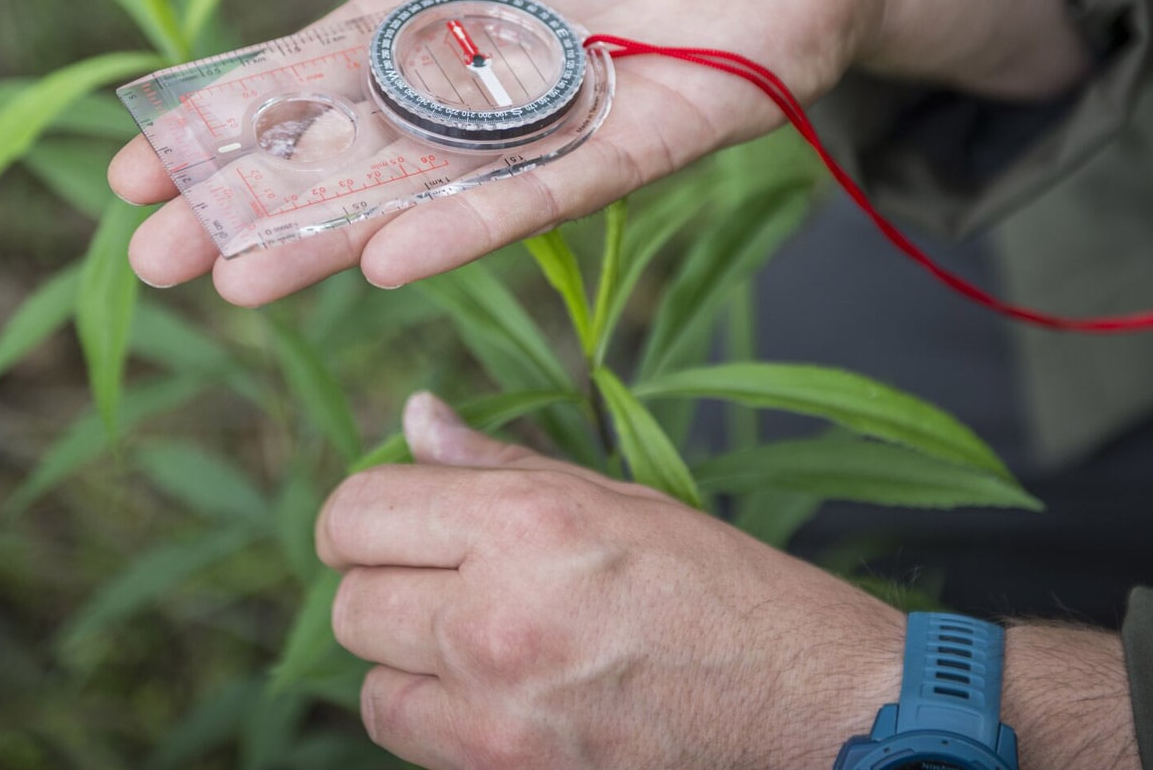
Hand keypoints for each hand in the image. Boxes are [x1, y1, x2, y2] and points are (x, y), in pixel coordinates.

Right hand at [108, 0, 889, 302]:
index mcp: (433, 7)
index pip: (306, 72)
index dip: (226, 116)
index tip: (138, 166)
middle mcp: (478, 81)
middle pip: (349, 150)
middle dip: (256, 203)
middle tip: (158, 256)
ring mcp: (555, 119)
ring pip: (430, 188)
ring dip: (339, 233)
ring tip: (250, 281)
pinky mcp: (640, 141)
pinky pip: (548, 189)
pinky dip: (474, 223)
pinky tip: (394, 259)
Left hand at [317, 392, 903, 769]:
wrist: (803, 703)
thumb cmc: (714, 583)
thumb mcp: (607, 495)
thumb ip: (492, 461)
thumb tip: (415, 415)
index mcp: (522, 523)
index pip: (356, 512)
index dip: (362, 514)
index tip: (390, 520)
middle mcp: (495, 618)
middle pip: (348, 602)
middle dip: (383, 583)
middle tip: (441, 576)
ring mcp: (496, 715)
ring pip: (369, 684)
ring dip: (404, 658)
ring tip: (473, 637)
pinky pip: (412, 740)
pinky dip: (433, 715)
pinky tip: (495, 690)